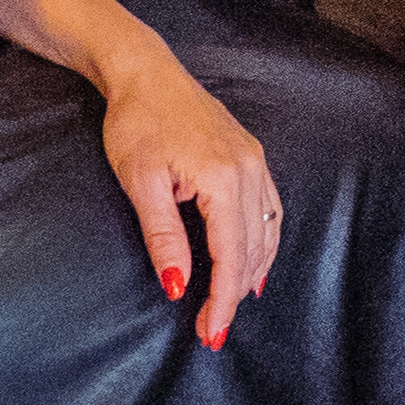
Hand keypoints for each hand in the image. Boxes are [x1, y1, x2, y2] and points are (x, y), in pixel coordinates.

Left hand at [97, 57, 280, 346]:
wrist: (144, 71)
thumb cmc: (136, 122)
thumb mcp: (141, 183)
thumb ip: (164, 238)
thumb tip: (178, 287)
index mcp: (222, 177)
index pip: (231, 256)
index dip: (222, 299)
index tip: (210, 332)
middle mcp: (248, 168)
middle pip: (253, 248)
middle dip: (235, 294)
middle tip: (213, 330)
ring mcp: (254, 159)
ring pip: (268, 229)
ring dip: (253, 270)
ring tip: (233, 303)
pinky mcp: (250, 153)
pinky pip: (269, 207)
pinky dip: (263, 240)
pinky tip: (253, 258)